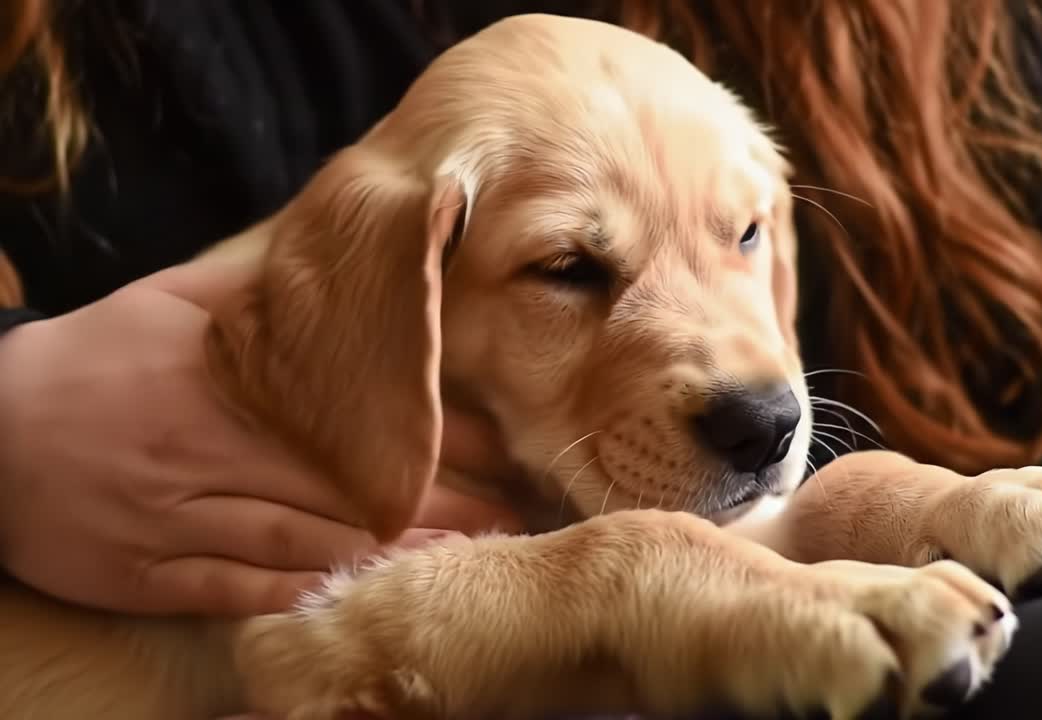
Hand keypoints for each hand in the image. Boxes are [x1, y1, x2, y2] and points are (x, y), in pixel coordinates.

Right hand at [0, 262, 520, 617]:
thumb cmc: (92, 359)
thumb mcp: (173, 304)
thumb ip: (261, 299)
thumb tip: (343, 279)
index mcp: (231, 389)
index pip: (358, 416)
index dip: (437, 435)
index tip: (503, 444)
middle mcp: (213, 457)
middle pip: (346, 486)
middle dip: (440, 503)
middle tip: (513, 513)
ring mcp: (181, 522)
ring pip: (305, 544)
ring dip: (391, 555)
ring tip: (468, 560)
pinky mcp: (152, 575)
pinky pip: (238, 592)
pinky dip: (303, 598)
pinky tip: (365, 602)